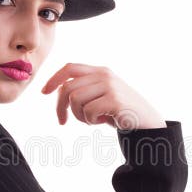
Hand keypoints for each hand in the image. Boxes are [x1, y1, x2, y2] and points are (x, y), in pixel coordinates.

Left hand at [40, 63, 166, 129]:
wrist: (147, 123)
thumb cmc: (121, 112)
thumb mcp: (102, 96)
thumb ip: (85, 90)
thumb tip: (60, 91)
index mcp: (101, 71)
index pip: (70, 68)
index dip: (54, 79)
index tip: (44, 92)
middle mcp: (104, 75)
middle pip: (67, 88)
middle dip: (60, 107)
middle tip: (62, 121)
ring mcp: (110, 86)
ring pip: (75, 100)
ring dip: (79, 116)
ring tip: (92, 120)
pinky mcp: (115, 100)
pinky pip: (88, 111)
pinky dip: (91, 121)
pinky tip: (103, 121)